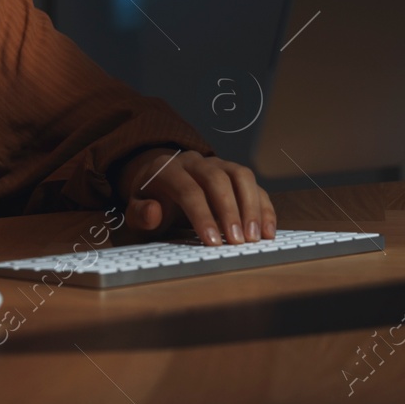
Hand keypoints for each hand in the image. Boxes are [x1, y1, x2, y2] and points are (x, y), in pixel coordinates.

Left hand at [115, 148, 275, 244]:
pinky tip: (267, 231)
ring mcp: (218, 164)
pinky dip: (264, 207)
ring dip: (251, 207)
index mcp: (168, 169)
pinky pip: (254, 185)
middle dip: (229, 211)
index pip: (188, 189)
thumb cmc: (150, 200)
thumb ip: (140, 214)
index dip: (202, 215)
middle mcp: (195, 162)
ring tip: (255, 238)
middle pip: (217, 179)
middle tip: (237, 241)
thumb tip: (153, 212)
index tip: (213, 242)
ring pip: (240, 175)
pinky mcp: (234, 174)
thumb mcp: (136, 210)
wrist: (159, 179)